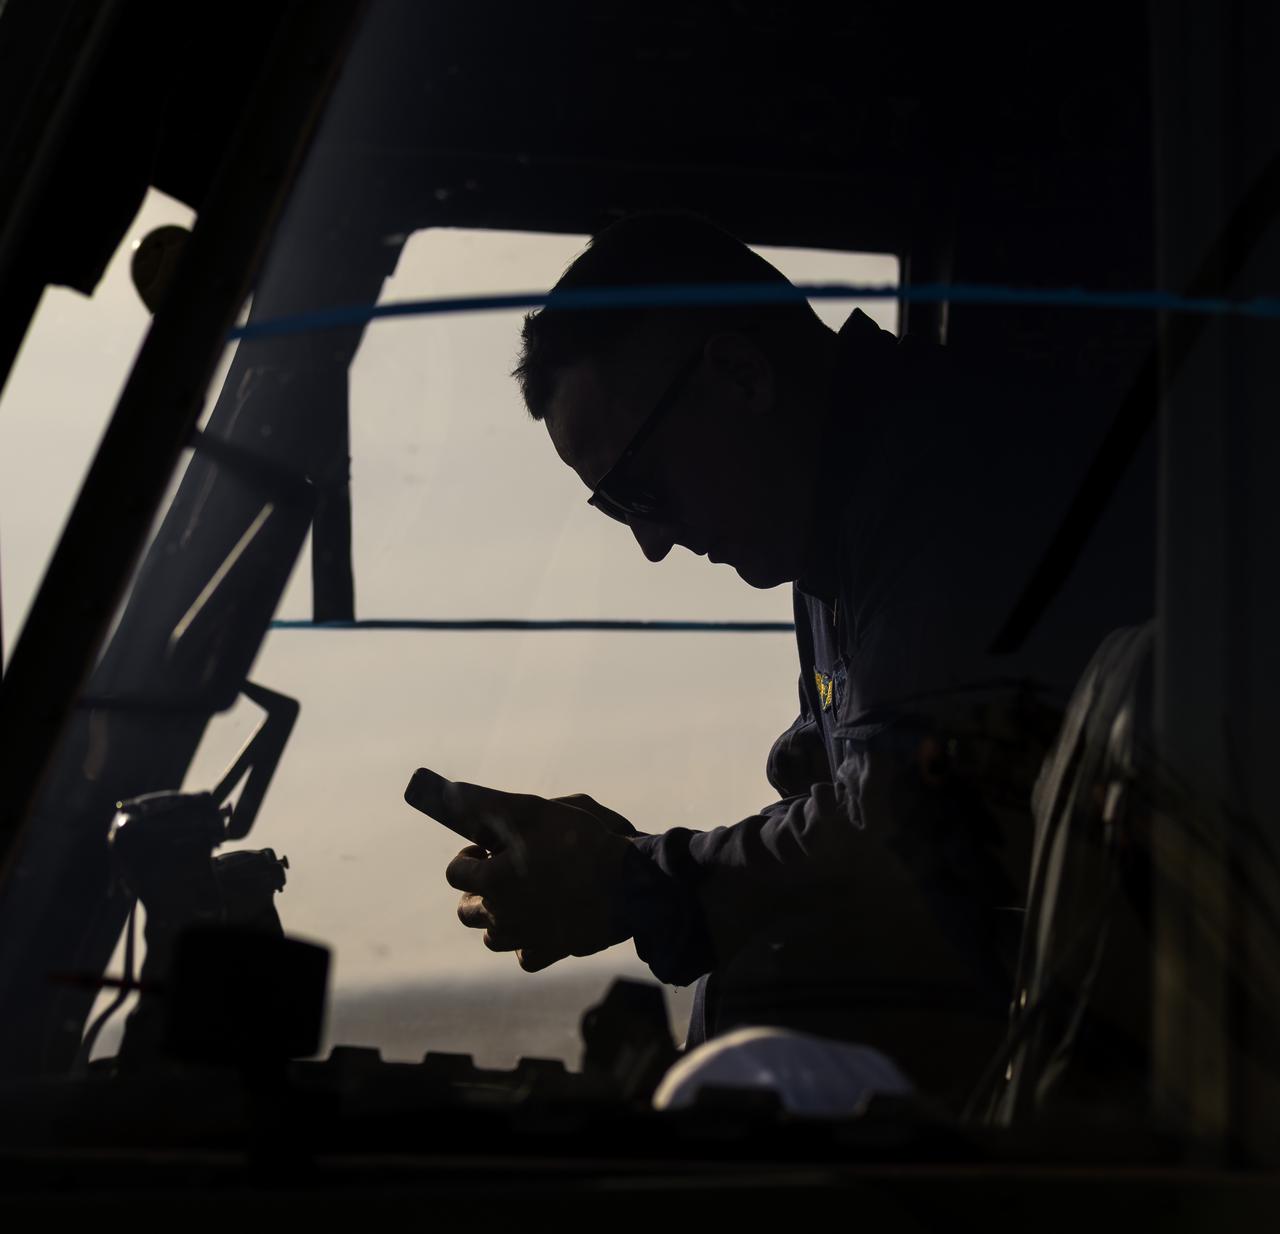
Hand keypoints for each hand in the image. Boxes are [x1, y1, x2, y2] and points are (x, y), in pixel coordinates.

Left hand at [406, 769, 634, 971]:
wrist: (628, 882)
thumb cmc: (580, 842)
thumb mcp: (533, 810)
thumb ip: (487, 804)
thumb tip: (451, 794)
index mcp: (492, 881)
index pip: (455, 874)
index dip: (468, 857)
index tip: (488, 848)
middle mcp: (501, 916)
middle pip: (466, 911)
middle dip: (478, 890)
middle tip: (503, 871)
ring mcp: (525, 939)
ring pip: (493, 936)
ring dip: (499, 917)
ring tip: (524, 895)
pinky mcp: (551, 953)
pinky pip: (525, 955)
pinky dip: (527, 941)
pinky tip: (542, 921)